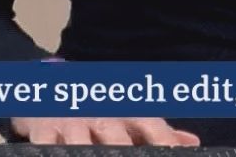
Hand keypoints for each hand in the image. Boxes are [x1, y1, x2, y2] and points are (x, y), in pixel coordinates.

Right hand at [10, 118, 200, 145]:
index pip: (152, 127)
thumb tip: (192, 143)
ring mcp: (72, 121)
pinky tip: (55, 152)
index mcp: (128, 112)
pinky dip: (50, 149)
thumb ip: (161, 132)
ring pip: (79, 143)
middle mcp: (102, 114)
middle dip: (122, 152)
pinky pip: (46, 143)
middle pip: (116, 139)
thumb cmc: (100, 110)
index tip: (171, 153)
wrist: (53, 86)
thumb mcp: (130, 116)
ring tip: (93, 155)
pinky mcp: (43, 127)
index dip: (164, 141)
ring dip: (84, 150)